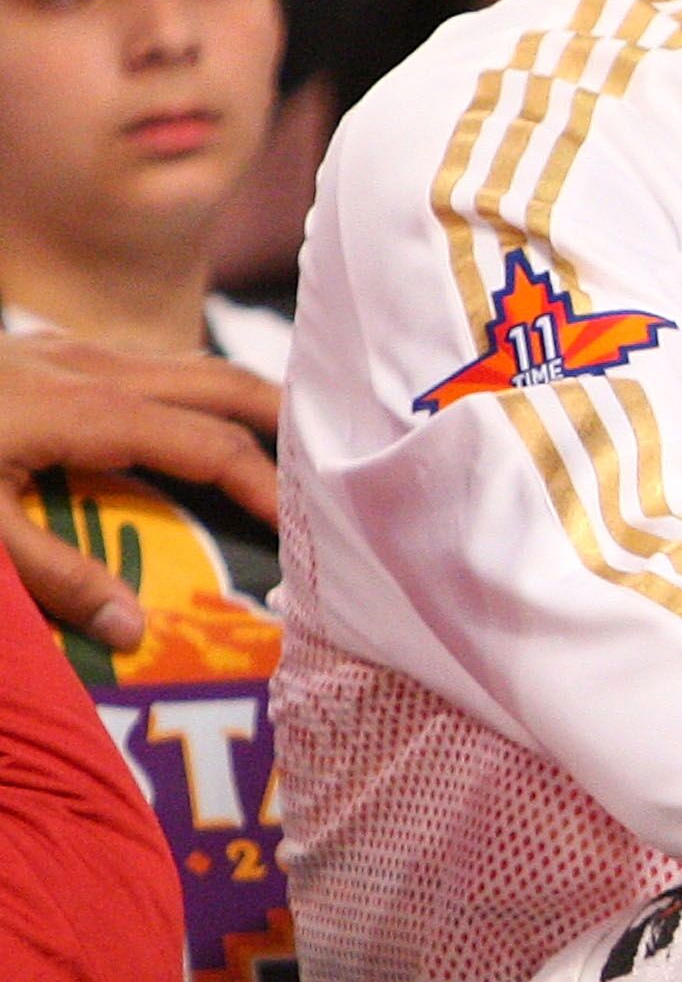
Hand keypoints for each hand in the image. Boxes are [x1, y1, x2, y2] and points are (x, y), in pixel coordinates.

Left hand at [0, 336, 279, 648]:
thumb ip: (54, 576)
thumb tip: (135, 631)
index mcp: (90, 411)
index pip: (212, 445)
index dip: (268, 485)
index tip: (306, 526)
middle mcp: (96, 367)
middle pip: (223, 382)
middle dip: (287, 420)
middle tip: (333, 462)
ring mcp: (72, 350)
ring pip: (190, 366)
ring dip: (243, 403)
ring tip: (282, 443)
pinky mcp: (49, 350)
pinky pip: (150, 365)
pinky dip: (194, 395)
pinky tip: (188, 425)